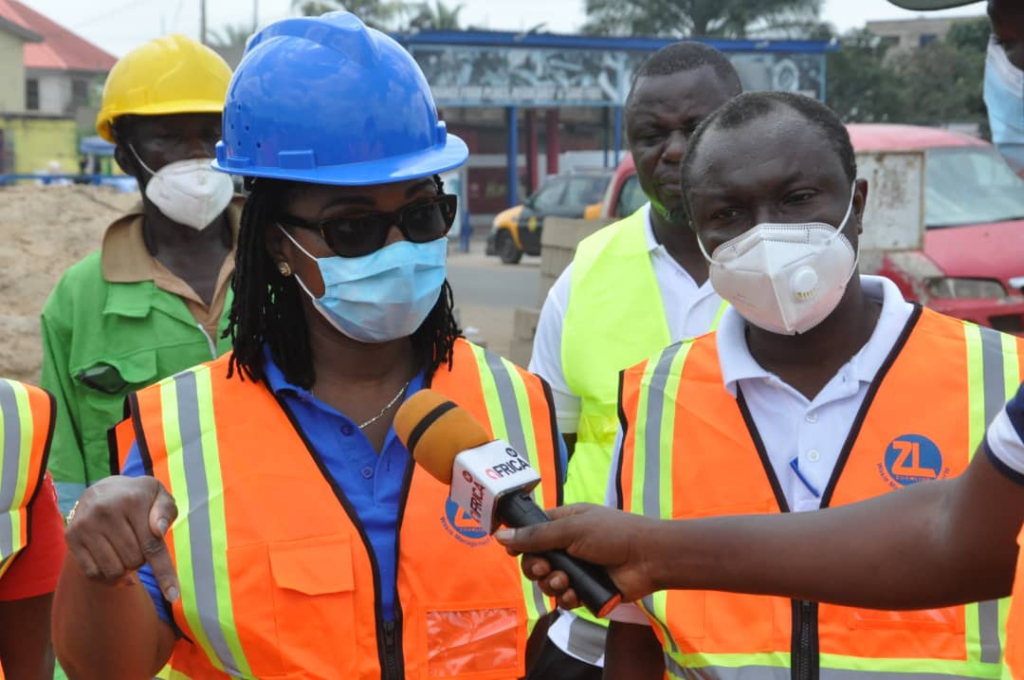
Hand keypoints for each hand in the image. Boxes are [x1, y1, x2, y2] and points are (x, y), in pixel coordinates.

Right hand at [65, 476, 179, 601]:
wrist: (102, 490)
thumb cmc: (138, 497)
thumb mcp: (158, 495)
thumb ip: (165, 511)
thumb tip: (159, 530)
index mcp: (132, 500)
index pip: (152, 546)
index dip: (164, 573)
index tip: (174, 596)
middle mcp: (105, 511)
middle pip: (134, 561)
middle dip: (142, 559)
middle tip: (137, 542)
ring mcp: (85, 525)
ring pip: (114, 571)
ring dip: (125, 568)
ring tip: (125, 550)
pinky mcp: (71, 537)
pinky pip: (93, 574)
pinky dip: (107, 576)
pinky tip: (112, 560)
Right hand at [495, 504, 658, 605]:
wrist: (649, 558)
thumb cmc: (613, 534)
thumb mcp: (571, 528)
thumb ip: (536, 536)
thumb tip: (500, 536)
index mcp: (565, 524)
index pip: (533, 532)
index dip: (521, 543)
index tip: (512, 551)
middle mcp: (569, 547)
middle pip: (536, 561)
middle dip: (536, 568)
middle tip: (546, 568)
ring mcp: (578, 570)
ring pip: (548, 583)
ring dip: (552, 584)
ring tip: (566, 581)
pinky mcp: (586, 592)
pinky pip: (565, 600)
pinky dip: (567, 598)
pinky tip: (575, 593)